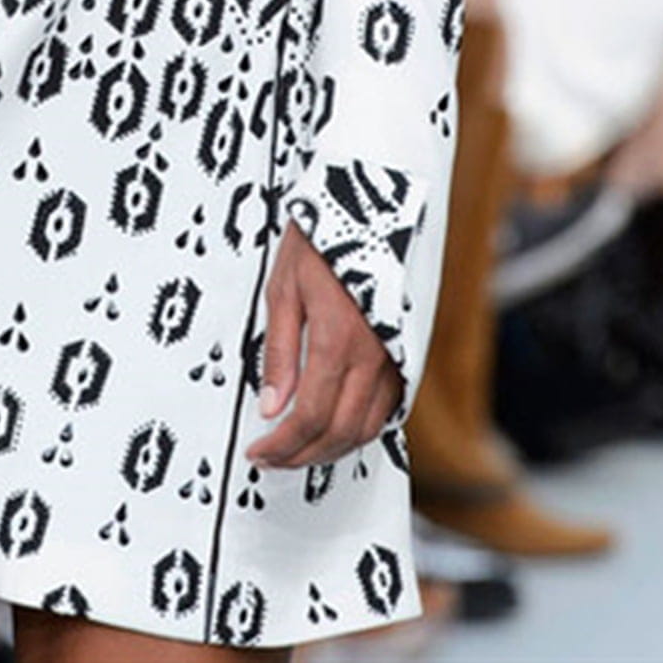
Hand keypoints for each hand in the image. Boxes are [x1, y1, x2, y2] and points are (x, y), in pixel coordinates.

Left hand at [245, 222, 403, 468]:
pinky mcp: (404, 352)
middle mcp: (373, 354)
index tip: (259, 451)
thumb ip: (278, 352)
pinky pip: (386, 408)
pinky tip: (333, 428)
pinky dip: (359, 429)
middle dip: (303, 455)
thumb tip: (271, 406)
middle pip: (340, 431)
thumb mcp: (283, 288)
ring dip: (332, 448)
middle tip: (272, 458)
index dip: (282, 444)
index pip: (310, 416)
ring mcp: (394, 355)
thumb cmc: (320, 239)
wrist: (365, 204)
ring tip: (298, 449)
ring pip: (368, 427)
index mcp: (338, 338)